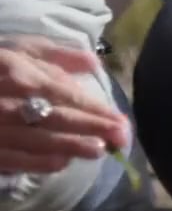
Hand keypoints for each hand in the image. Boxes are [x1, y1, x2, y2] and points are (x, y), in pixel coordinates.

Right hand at [0, 38, 127, 174]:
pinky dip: (38, 162)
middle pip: (58, 117)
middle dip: (93, 129)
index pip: (67, 95)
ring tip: (99, 151)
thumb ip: (55, 56)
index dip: (96, 110)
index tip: (121, 120)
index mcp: (19, 73)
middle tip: (122, 139)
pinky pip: (13, 158)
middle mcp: (8, 101)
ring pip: (38, 139)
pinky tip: (62, 163)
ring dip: (72, 146)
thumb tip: (93, 64)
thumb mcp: (18, 48)